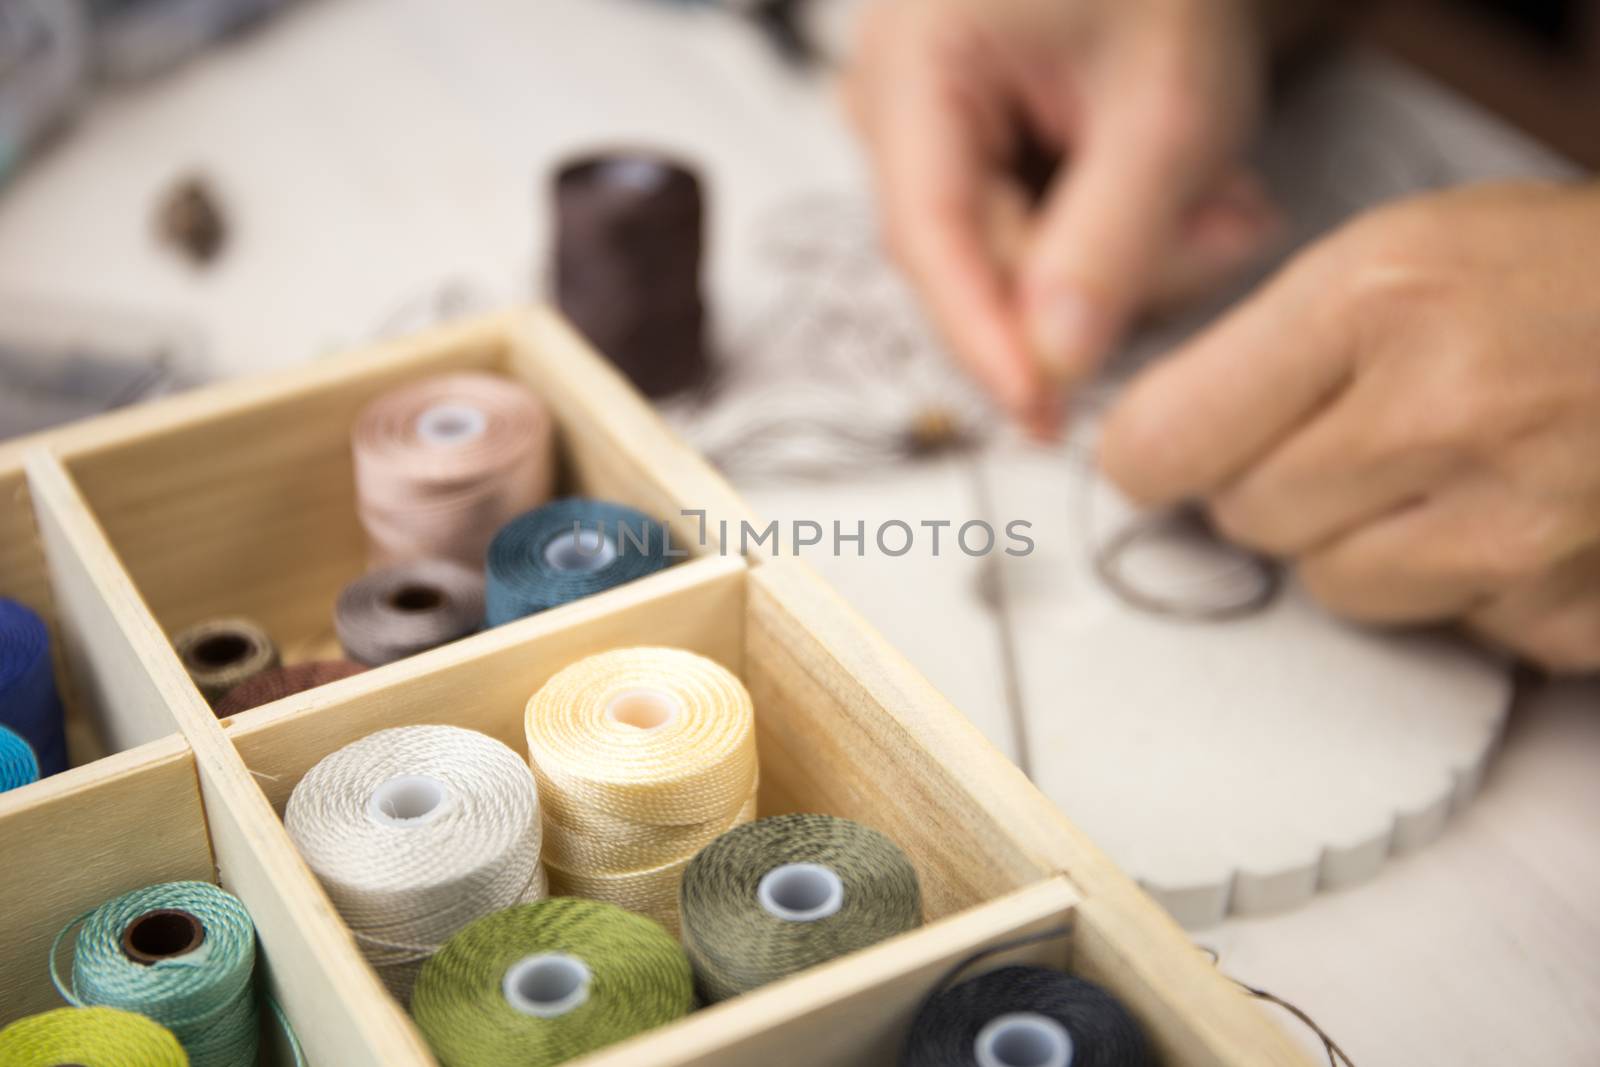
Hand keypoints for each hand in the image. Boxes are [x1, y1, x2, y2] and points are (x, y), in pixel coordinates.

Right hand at [846, 0, 1276, 432]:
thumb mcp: (1167, 106)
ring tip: (1220, 198)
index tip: (1042, 412)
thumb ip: (1110, 241)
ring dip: (1125, 257)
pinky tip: (1177, 195)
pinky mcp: (971, 148)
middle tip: (1225, 230)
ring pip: (1010, 257)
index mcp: (916, 66)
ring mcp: (929, 127)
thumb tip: (1056, 365)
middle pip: (978, 256)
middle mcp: (896, 103)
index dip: (983, 338)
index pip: (927, 237)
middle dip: (1105, 276)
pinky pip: (1026, 233)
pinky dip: (1111, 236)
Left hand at [1102, 182, 1599, 671]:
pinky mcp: (1569, 610)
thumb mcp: (1398, 253)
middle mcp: (1443, 414)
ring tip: (1442, 469)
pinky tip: (1515, 514)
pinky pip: (1445, 628)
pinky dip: (1461, 586)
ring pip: (1333, 589)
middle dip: (1273, 486)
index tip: (1161, 455)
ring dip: (1362, 543)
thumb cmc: (1565, 277)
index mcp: (1379, 301)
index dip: (1153, 454)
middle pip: (1245, 522)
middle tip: (1351, 435)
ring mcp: (1515, 524)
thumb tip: (1145, 452)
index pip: (1166, 441)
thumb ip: (1262, 351)